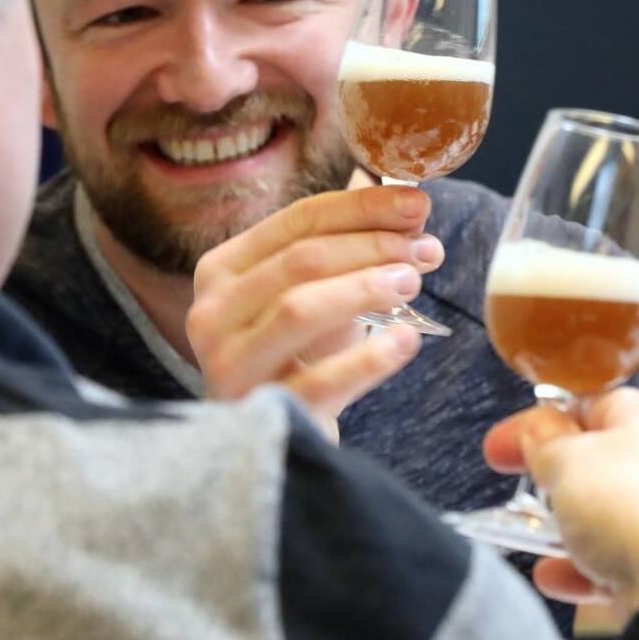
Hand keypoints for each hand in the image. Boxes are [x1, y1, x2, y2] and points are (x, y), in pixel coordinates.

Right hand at [188, 185, 444, 437]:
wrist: (275, 440)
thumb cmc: (297, 355)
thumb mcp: (314, 291)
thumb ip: (347, 242)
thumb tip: (407, 199)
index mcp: (222, 269)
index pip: (297, 220)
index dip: (362, 207)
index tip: (417, 203)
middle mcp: (212, 312)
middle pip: (301, 260)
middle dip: (372, 246)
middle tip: (426, 249)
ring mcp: (230, 365)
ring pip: (300, 309)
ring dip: (365, 288)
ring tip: (413, 283)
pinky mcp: (259, 412)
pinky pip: (320, 380)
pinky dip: (370, 358)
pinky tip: (407, 342)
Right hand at [483, 389, 638, 615]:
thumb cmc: (635, 511)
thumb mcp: (568, 461)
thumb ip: (544, 441)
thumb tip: (538, 430)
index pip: (591, 407)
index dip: (542, 424)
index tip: (507, 442)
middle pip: (598, 461)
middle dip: (551, 476)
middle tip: (513, 479)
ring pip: (606, 513)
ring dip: (563, 525)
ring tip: (530, 532)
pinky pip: (616, 557)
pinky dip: (581, 565)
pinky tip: (552, 574)